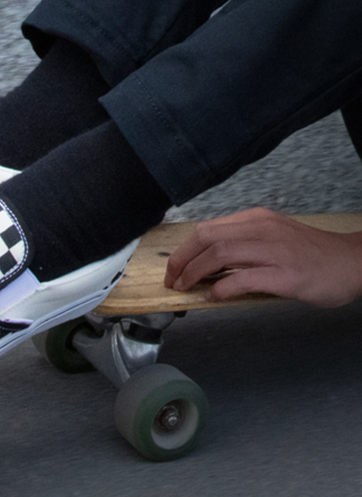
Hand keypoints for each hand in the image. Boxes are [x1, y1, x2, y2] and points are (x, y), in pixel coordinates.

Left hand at [164, 208, 361, 306]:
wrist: (353, 262)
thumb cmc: (310, 253)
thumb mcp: (271, 237)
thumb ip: (241, 244)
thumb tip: (205, 264)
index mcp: (255, 219)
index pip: (207, 229)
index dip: (184, 249)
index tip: (173, 267)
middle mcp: (261, 229)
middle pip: (207, 238)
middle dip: (181, 259)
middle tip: (172, 280)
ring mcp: (274, 251)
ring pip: (220, 253)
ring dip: (195, 272)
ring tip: (185, 287)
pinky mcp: (286, 274)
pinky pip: (245, 278)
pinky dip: (222, 287)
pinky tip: (214, 296)